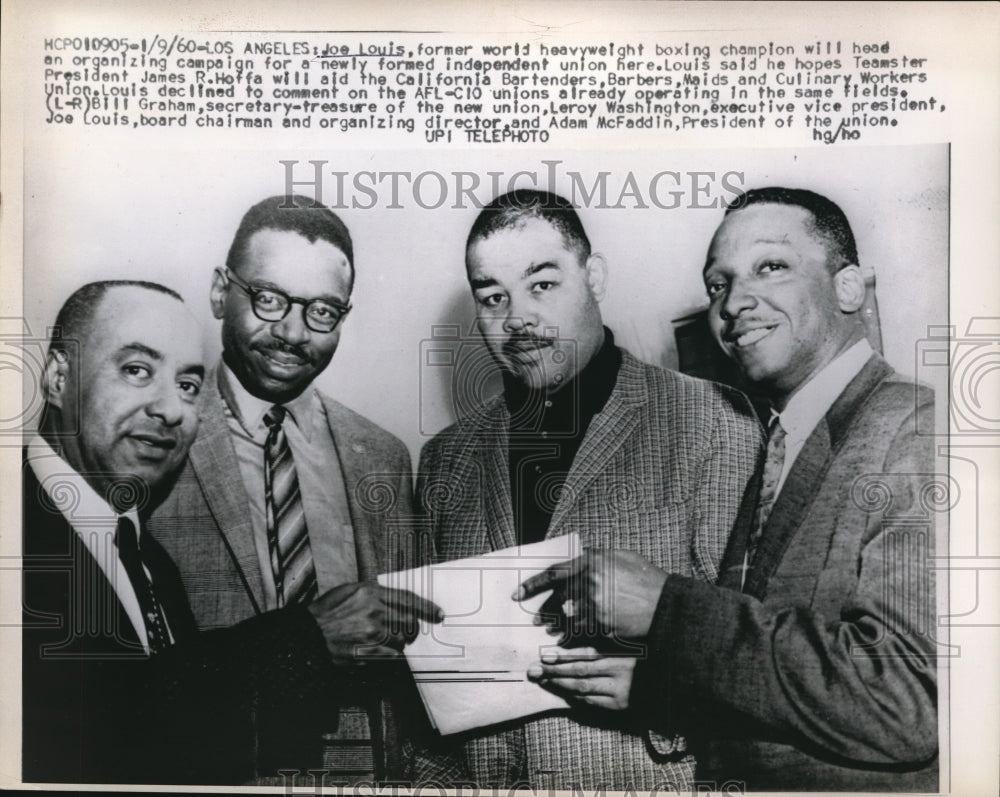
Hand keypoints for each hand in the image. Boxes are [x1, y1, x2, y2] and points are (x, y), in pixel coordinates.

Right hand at [307, 582, 442, 664]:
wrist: (308, 634)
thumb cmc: (327, 611)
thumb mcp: (351, 591)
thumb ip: (375, 594)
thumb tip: (398, 602)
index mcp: (371, 592)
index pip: (408, 598)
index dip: (427, 607)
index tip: (438, 614)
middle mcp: (374, 611)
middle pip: (410, 622)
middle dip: (413, 630)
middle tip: (408, 633)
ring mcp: (371, 633)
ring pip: (401, 641)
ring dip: (399, 643)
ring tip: (385, 641)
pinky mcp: (367, 652)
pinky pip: (390, 656)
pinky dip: (389, 656)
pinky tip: (379, 652)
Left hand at [514, 549, 667, 641]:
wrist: (665, 604)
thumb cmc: (646, 579)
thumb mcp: (622, 557)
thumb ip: (597, 557)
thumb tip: (578, 557)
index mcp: (592, 561)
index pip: (554, 573)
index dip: (533, 584)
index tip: (518, 593)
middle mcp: (590, 581)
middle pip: (557, 598)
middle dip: (545, 610)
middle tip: (536, 619)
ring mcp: (595, 604)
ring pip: (566, 616)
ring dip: (556, 624)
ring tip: (550, 629)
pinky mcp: (601, 624)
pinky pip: (579, 631)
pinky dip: (572, 636)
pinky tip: (568, 639)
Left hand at [527, 647, 636, 709]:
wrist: (664, 686)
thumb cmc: (643, 662)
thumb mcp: (626, 648)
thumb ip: (604, 645)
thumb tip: (571, 640)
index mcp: (621, 653)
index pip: (586, 654)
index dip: (564, 655)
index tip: (545, 656)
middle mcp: (620, 672)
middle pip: (580, 671)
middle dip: (554, 671)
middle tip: (534, 670)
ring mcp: (619, 692)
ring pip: (582, 688)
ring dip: (560, 685)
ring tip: (544, 681)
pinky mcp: (619, 707)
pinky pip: (591, 702)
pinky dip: (575, 697)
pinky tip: (563, 692)